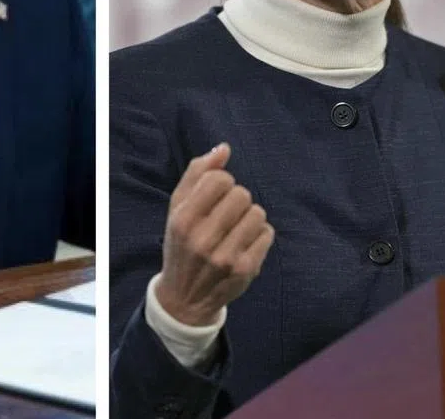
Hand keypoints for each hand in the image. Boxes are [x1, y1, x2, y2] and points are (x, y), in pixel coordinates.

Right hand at [155, 143, 274, 325]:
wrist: (185, 296)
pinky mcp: (247, 270)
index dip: (221, 182)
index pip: (218, 179)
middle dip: (237, 199)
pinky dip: (259, 234)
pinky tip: (244, 242)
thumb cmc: (181, 243)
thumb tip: (224, 148)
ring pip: (258, 213)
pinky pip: (267, 233)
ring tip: (235, 228)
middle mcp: (203, 239)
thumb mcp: (177, 209)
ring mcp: (226, 257)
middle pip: (241, 194)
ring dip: (250, 217)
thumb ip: (196, 175)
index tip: (214, 196)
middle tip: (226, 214)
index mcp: (182, 220)